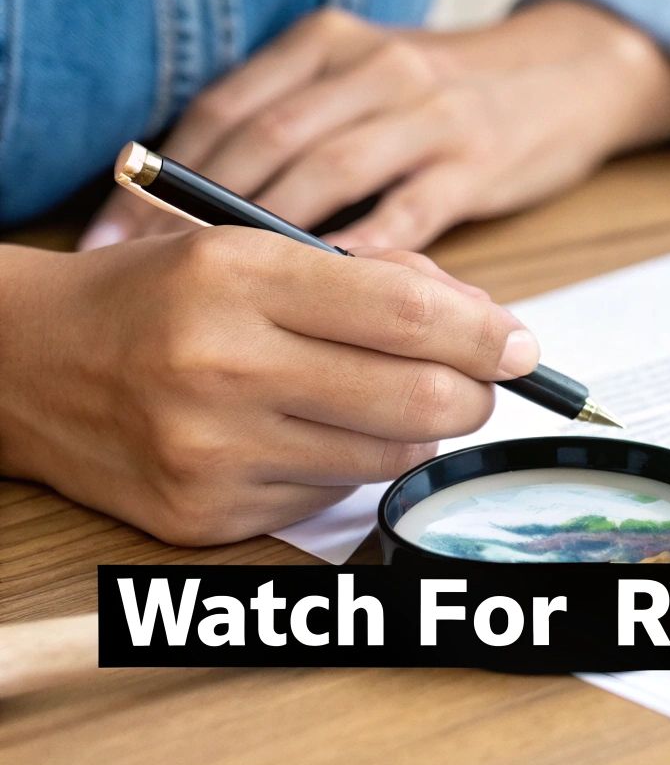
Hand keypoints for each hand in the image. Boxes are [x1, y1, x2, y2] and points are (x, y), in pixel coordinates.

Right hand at [0, 230, 538, 544]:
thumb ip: (381, 279)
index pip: (410, 317)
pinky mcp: (203, 514)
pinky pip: (328, 497)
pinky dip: (344, 467)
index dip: (488, 336)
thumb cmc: (161, 296)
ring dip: (413, 433)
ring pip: (387, 459)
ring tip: (381, 400)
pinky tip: (305, 433)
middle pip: (418, 401)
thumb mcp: (257, 250)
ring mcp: (211, 450)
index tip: (525, 346)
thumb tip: (491, 326)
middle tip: (476, 384)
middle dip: (473, 395)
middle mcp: (222, 366)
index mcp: (240, 277)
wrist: (23, 364)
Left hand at [80, 0, 669, 252]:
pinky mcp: (476, 161)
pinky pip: (409, 210)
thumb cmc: (449, 98)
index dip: (166, 172)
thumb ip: (297, 128)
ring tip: (231, 291)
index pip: (227, 105)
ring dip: (274, 235)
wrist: (567, 74)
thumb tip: (196, 215)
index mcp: (330, 43)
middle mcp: (375, 67)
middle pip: (267, 137)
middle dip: (199, 211)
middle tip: (157, 274)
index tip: (121, 231)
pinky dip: (365, 252)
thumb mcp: (366, 82)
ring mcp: (430, 112)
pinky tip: (332, 289)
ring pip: (331, 171)